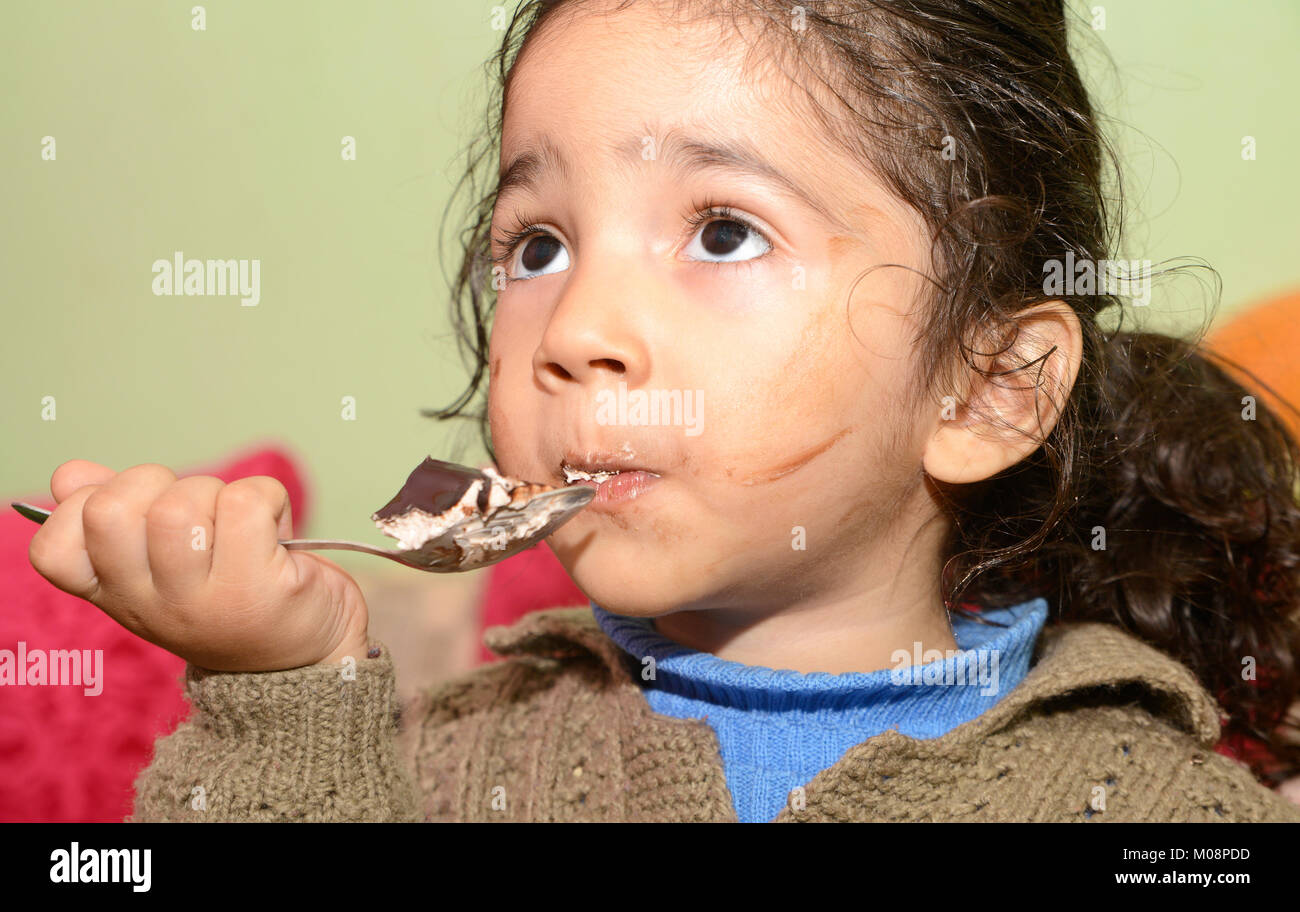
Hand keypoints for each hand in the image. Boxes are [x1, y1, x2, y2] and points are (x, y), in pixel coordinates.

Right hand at [27, 460, 369, 671]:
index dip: (84, 507)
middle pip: (111, 512)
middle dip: (153, 483)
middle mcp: (150, 605)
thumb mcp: (163, 562)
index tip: (135, 511)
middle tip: (191, 508)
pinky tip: (274, 529)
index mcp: (118, 595)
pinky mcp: (259, 588)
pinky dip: (267, 496)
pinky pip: (247, 501)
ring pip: (181, 504)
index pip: (53, 551)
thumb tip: (69, 474)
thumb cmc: (233, 592)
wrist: (307, 648)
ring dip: (215, 492)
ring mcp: (202, 602)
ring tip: (237, 523)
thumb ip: (114, 516)